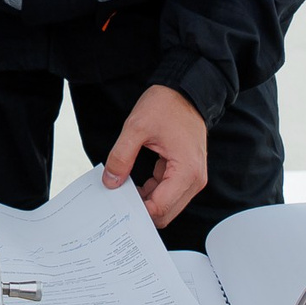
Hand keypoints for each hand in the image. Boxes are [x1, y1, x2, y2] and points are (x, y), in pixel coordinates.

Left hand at [103, 83, 207, 227]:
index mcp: (186, 171)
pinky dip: (152, 192)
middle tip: (118, 201)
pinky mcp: (187, 174)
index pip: (160, 208)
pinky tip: (135, 183)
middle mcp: (195, 179)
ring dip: (146, 201)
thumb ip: (121, 156)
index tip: (117, 205)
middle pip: (166, 214)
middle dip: (142, 210)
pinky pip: (168, 193)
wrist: (185, 91)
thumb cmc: (167, 105)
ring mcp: (193, 177)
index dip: (137, 211)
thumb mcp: (136, 127)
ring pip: (167, 206)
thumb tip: (110, 181)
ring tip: (124, 190)